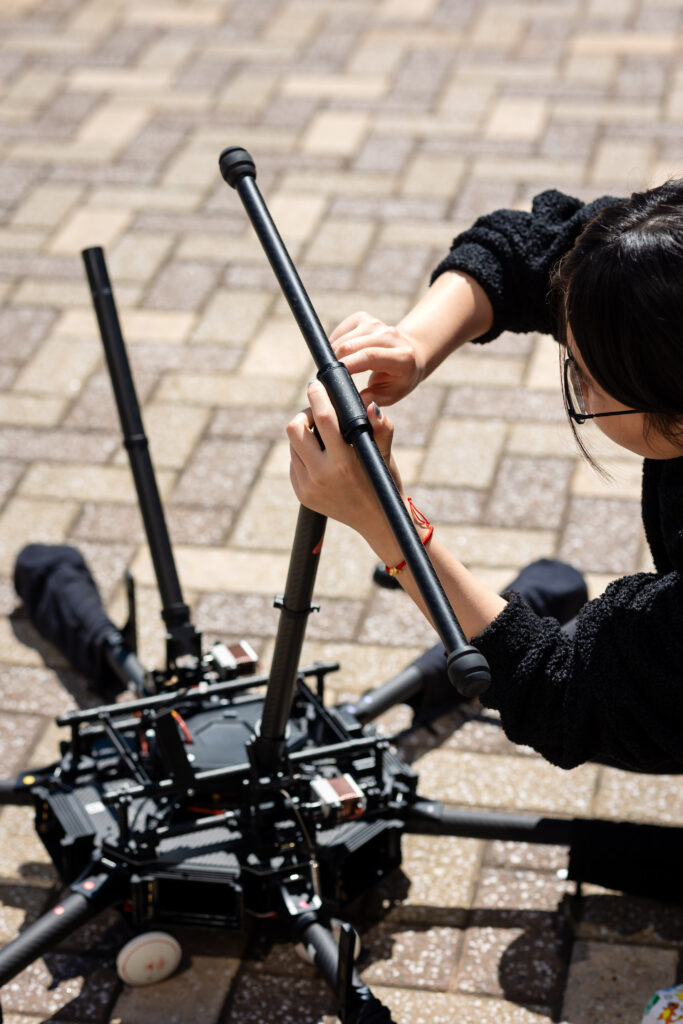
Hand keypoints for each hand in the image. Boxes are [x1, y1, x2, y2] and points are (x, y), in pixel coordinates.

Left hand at [287, 380, 401, 544]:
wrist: (378, 521)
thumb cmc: (384, 481)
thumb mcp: (385, 455)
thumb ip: (381, 428)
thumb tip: (370, 404)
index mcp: (343, 463)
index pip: (322, 419)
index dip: (317, 396)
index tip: (316, 384)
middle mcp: (321, 476)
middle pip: (294, 429)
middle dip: (304, 414)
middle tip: (317, 412)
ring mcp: (308, 487)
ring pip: (292, 445)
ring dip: (303, 434)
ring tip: (321, 433)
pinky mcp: (302, 494)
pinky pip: (294, 463)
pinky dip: (303, 452)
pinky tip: (320, 453)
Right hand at [329, 311, 424, 405]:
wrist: (412, 353)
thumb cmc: (400, 378)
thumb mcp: (392, 394)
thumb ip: (373, 399)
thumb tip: (355, 404)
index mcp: (401, 357)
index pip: (370, 356)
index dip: (349, 364)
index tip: (332, 377)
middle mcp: (389, 335)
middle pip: (352, 345)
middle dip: (335, 362)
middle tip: (329, 379)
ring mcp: (376, 324)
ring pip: (343, 338)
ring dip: (333, 354)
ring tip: (335, 369)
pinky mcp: (364, 318)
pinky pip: (341, 330)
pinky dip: (334, 343)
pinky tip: (338, 355)